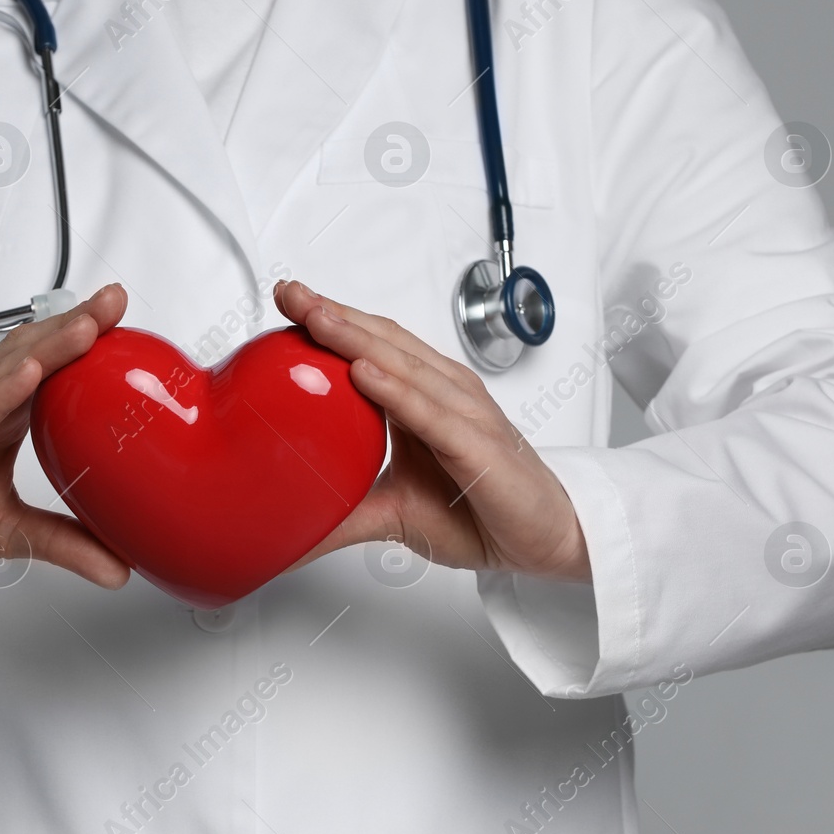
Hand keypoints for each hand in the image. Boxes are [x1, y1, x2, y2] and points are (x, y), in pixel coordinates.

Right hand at [0, 285, 132, 591]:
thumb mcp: (11, 536)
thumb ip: (65, 542)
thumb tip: (121, 567)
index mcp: (2, 420)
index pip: (49, 370)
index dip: (84, 341)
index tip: (124, 317)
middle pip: (31, 356)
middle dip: (74, 325)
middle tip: (114, 299)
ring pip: (3, 374)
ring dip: (46, 347)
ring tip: (86, 325)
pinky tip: (27, 374)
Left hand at [274, 280, 590, 582]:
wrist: (545, 541)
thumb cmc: (481, 511)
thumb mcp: (392, 511)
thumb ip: (342, 514)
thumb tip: (291, 531)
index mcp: (424, 396)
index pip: (372, 345)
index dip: (332, 319)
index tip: (288, 299)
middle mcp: (446, 393)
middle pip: (384, 341)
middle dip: (333, 313)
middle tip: (290, 292)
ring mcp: (465, 415)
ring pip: (404, 366)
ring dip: (356, 338)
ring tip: (314, 317)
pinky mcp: (479, 447)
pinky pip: (431, 414)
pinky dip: (395, 391)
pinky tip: (362, 374)